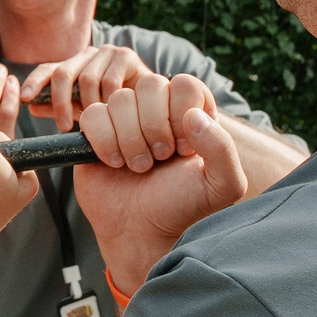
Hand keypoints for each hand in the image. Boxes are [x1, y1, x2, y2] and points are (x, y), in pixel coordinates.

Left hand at [15, 43, 154, 129]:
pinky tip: (114, 113)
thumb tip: (29, 105)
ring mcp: (108, 52)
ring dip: (90, 106)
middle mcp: (89, 54)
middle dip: (59, 102)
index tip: (23, 98)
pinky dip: (108, 101)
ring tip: (97, 122)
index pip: (48, 69)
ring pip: (87, 79)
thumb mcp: (83, 112)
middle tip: (62, 127)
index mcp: (75, 65)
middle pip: (63, 73)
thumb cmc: (117, 111)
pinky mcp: (127, 56)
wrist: (155, 107)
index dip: (34, 82)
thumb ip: (59, 108)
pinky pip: (109, 81)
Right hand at [72, 75, 247, 299]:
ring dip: (130, 140)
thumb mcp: (221, 185)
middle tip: (159, 159)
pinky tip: (113, 163)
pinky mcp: (96, 130)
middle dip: (154, 128)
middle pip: (150, 85)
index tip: (182, 150)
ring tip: (139, 167)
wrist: (141, 233)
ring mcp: (125, 118)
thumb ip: (222, 148)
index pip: (184, 84)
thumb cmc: (182, 208)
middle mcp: (158, 110)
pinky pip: (93, 114)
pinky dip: (104, 141)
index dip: (180, 114)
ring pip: (120, 99)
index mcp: (191, 114)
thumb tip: (193, 116)